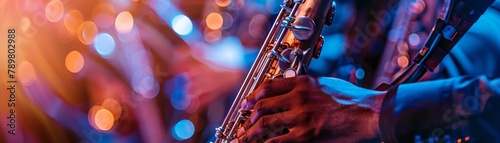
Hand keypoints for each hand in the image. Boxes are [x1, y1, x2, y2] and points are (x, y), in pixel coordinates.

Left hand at [237, 76, 385, 142]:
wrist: (369, 114)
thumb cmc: (352, 99)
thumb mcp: (325, 84)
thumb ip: (306, 86)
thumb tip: (290, 90)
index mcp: (302, 82)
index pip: (269, 86)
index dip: (253, 96)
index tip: (246, 104)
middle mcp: (298, 98)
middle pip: (263, 106)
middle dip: (248, 117)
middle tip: (242, 124)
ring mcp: (300, 117)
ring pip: (265, 124)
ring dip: (250, 133)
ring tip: (243, 138)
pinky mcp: (305, 136)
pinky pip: (277, 141)